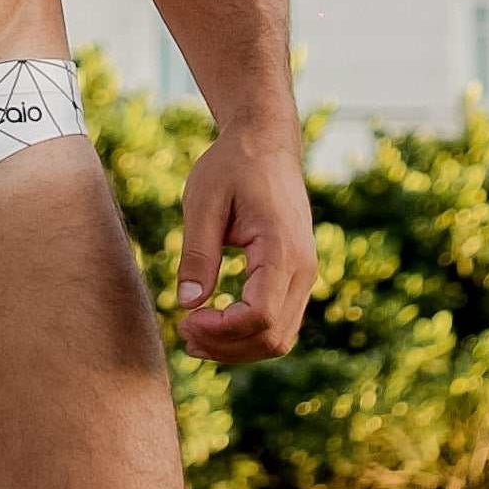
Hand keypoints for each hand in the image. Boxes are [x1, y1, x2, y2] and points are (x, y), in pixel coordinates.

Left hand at [172, 118, 315, 363]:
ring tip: (193, 337)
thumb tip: (187, 305)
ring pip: (280, 336)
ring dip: (238, 347)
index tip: (184, 320)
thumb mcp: (204, 201)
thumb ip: (198, 253)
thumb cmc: (232, 165)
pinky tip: (214, 326)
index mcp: (282, 250)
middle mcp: (304, 269)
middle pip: (274, 336)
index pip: (261, 316)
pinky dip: (249, 333)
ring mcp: (305, 274)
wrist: (266, 141)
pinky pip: (280, 320)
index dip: (222, 331)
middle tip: (183, 334)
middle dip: (227, 347)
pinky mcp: (296, 275)